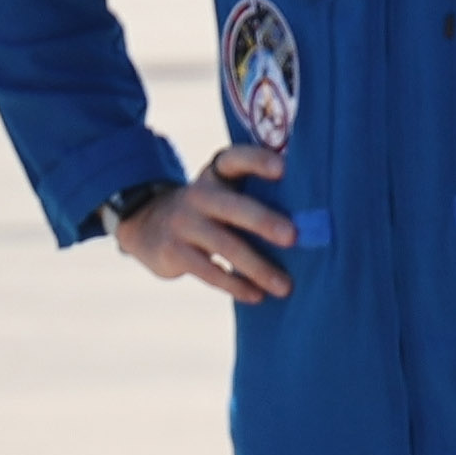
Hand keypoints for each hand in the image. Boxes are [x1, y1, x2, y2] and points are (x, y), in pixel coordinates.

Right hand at [114, 142, 297, 302]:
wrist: (145, 223)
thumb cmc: (207, 210)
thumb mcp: (221, 192)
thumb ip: (253, 198)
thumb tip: (309, 226)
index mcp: (216, 175)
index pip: (236, 159)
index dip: (258, 161)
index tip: (284, 168)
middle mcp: (199, 194)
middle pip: (233, 207)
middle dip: (264, 221)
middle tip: (294, 237)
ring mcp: (183, 223)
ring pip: (225, 246)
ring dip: (258, 268)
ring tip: (285, 286)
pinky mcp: (173, 252)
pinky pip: (209, 271)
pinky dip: (235, 285)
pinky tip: (256, 296)